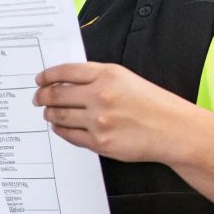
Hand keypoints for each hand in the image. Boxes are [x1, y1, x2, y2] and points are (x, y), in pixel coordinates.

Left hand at [33, 62, 199, 163]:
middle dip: (42, 96)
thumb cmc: (154, 104)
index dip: (47, 76)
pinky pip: (69, 135)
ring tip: (48, 112)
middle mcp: (100, 96)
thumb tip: (65, 83)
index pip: (64, 72)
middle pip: (56, 94)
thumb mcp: (126, 79)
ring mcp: (98, 121)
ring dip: (49, 113)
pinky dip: (60, 129)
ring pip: (59, 115)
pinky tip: (59, 126)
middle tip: (38, 98)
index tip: (40, 80)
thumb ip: (97, 79)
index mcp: (107, 75)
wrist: (175, 130)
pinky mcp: (100, 142)